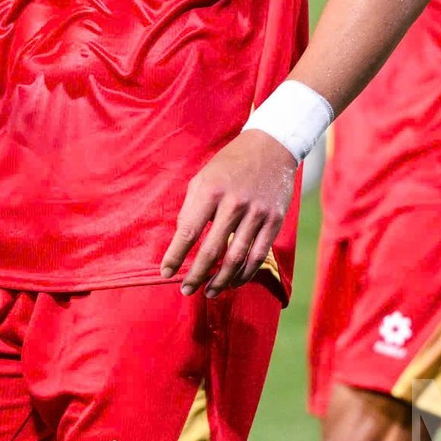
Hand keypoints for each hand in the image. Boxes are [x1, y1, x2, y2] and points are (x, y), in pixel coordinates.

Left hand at [159, 129, 296, 297]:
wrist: (271, 148)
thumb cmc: (229, 164)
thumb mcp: (202, 177)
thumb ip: (191, 207)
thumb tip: (181, 237)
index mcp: (210, 191)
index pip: (188, 231)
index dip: (175, 256)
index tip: (165, 272)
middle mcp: (234, 203)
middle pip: (212, 250)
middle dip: (196, 274)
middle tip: (185, 290)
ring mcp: (257, 214)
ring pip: (237, 258)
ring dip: (221, 280)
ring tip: (209, 292)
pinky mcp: (274, 221)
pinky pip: (258, 256)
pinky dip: (245, 273)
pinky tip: (233, 281)